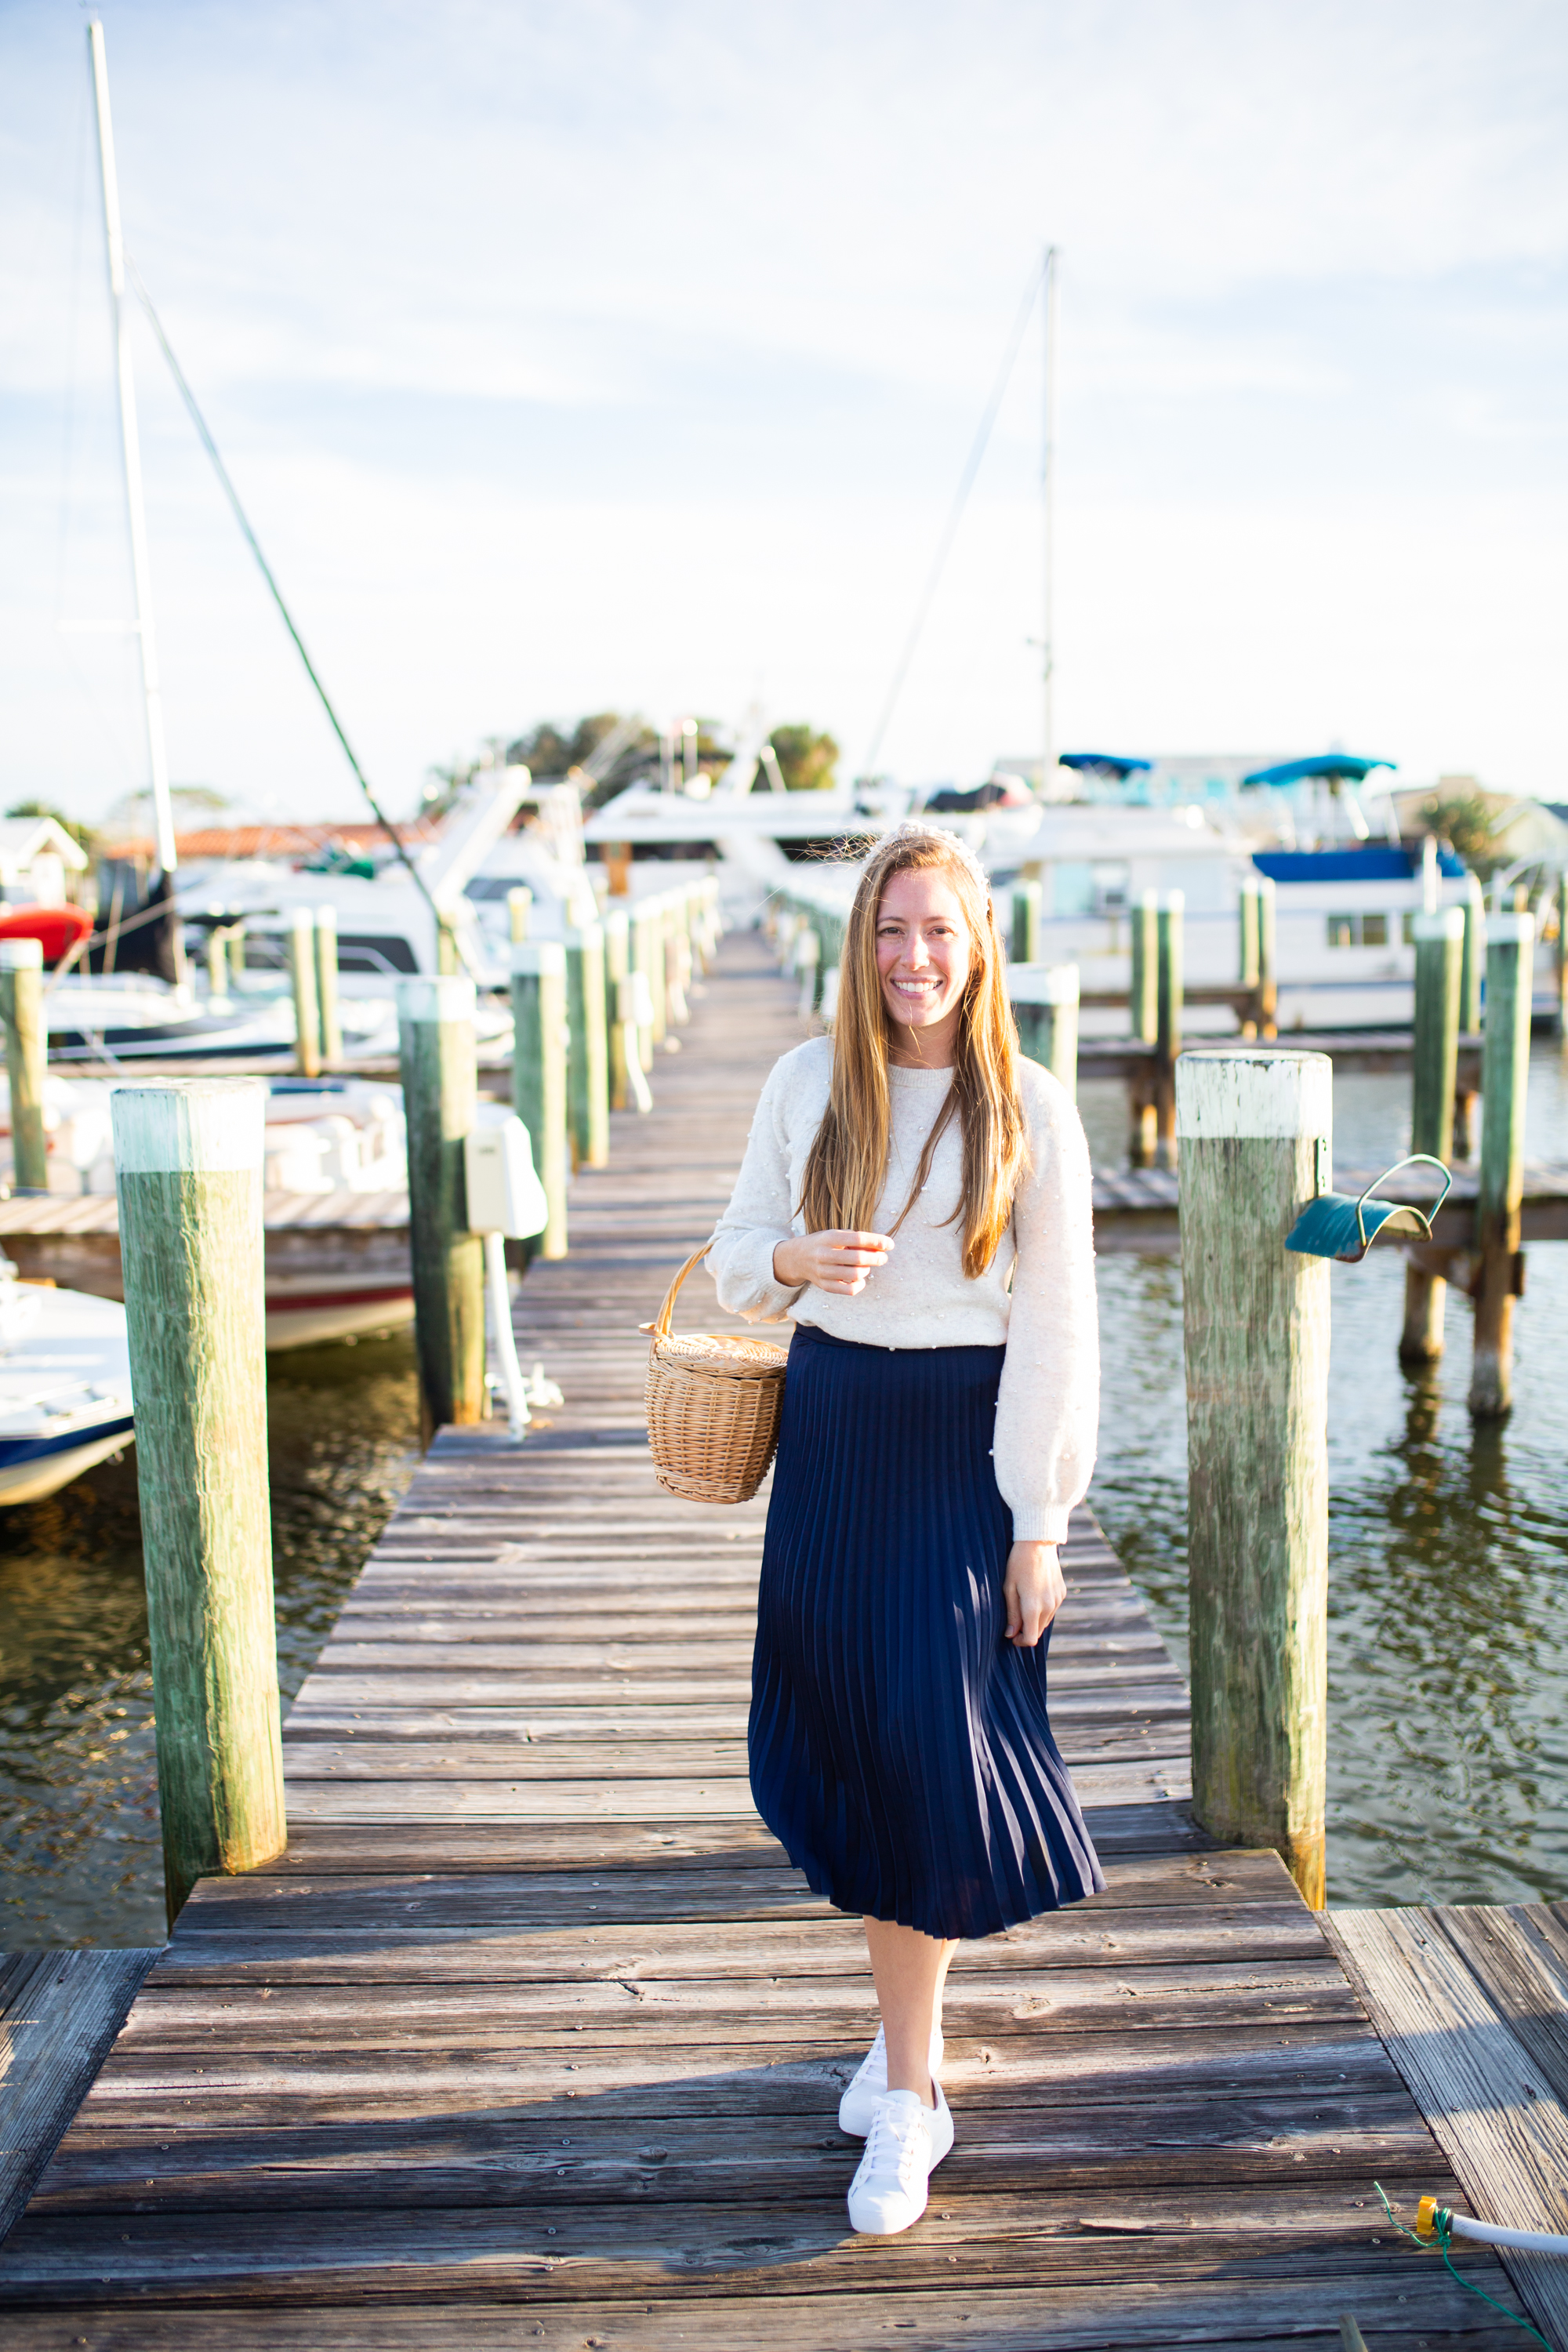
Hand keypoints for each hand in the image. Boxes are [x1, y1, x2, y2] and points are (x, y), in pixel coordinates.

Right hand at [772, 1229, 893, 1296]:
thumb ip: (858, 1240)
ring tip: (866, 1267)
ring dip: (867, 1270)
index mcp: (829, 1237)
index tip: (890, 1244)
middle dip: (876, 1258)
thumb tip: (883, 1247)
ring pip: (855, 1275)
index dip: (877, 1241)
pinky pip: (849, 1290)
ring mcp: (823, 1272)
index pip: (858, 1238)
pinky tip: (860, 1279)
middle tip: (883, 1258)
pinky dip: (860, 1285)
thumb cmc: (824, 1244)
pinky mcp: (824, 1286)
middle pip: (858, 1258)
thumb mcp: (837, 1235)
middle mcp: (824, 1254)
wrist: (797, 1257)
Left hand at [1003, 1541, 1064, 1646]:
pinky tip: (1034, 1594)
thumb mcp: (1009, 1588)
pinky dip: (1043, 1609)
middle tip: (1014, 1621)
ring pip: (1046, 1621)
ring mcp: (1057, 1600)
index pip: (1030, 1639)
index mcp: (1033, 1607)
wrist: (1037, 1543)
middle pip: (1038, 1631)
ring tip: (1023, 1604)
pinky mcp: (1062, 1593)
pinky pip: (1052, 1609)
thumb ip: (1012, 1613)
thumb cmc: (1018, 1564)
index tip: (1011, 1635)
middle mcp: (1049, 1607)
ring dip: (1035, 1620)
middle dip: (1026, 1631)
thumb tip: (1010, 1634)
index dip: (1020, 1641)